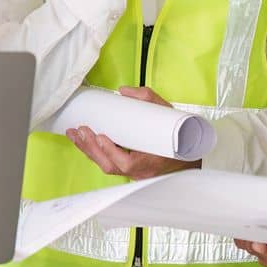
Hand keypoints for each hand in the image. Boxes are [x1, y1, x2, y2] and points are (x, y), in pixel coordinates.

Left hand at [66, 87, 196, 179]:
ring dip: (89, 150)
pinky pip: (110, 164)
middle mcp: (142, 172)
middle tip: (81, 130)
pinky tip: (84, 142)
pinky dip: (96, 153)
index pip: (127, 163)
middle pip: (110, 166)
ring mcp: (135, 174)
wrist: (192, 154)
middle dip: (92, 148)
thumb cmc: (181, 136)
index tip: (101, 136)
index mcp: (152, 161)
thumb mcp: (167, 113)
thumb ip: (147, 99)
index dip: (111, 152)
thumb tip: (123, 91)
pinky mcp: (130, 171)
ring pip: (107, 166)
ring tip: (75, 134)